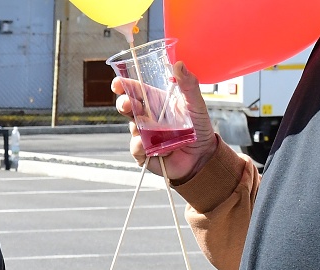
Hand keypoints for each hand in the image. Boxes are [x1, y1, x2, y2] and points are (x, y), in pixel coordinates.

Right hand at [114, 60, 216, 183]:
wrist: (202, 155)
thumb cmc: (199, 128)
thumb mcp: (195, 103)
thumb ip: (188, 84)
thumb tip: (179, 64)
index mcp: (156, 102)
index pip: (136, 90)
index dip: (124, 85)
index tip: (117, 83)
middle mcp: (147, 117)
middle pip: (128, 107)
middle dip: (124, 104)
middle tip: (127, 104)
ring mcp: (144, 135)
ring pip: (132, 127)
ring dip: (137, 126)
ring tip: (149, 128)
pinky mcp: (143, 153)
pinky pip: (135, 147)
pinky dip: (141, 146)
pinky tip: (153, 147)